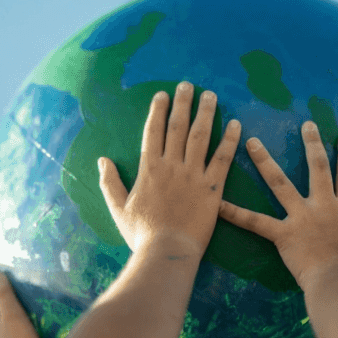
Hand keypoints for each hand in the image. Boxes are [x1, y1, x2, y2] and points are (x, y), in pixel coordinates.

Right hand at [99, 81, 240, 256]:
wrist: (167, 251)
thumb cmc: (141, 234)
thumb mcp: (117, 208)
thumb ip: (109, 182)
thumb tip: (101, 160)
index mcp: (149, 168)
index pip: (154, 131)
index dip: (158, 111)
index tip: (162, 95)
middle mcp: (172, 166)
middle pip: (178, 127)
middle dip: (183, 103)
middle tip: (188, 85)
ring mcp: (193, 175)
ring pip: (201, 136)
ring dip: (206, 113)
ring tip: (211, 95)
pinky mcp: (213, 188)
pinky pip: (223, 159)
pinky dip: (229, 140)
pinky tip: (236, 125)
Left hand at [218, 122, 337, 291]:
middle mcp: (323, 205)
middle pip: (317, 167)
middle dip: (311, 143)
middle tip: (304, 124)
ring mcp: (301, 217)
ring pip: (279, 183)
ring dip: (264, 161)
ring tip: (251, 142)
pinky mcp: (283, 233)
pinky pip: (255, 221)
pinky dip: (235, 213)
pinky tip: (218, 202)